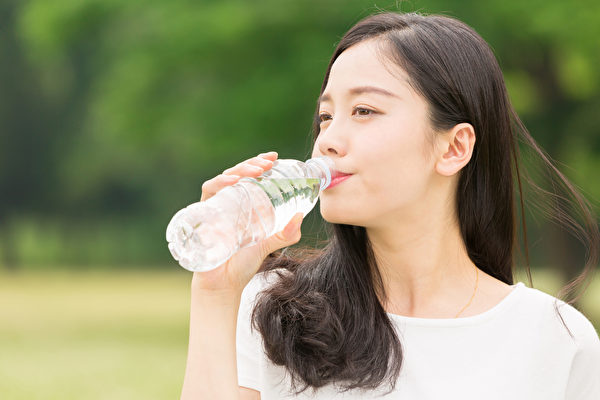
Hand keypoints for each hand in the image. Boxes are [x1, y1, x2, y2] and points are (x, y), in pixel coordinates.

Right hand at [192, 151, 302, 293]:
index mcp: (244, 204)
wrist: (222, 284)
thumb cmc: (242, 265)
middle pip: (238, 173)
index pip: (250, 176)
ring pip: (225, 178)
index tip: (274, 157)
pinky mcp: (203, 213)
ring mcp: (216, 206)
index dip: (259, 163)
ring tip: (257, 170)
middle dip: (252, 164)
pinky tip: (234, 181)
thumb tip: (300, 216)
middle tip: (269, 163)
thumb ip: (286, 233)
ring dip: (240, 169)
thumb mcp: (268, 245)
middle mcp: (229, 202)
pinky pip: (209, 191)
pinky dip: (220, 183)